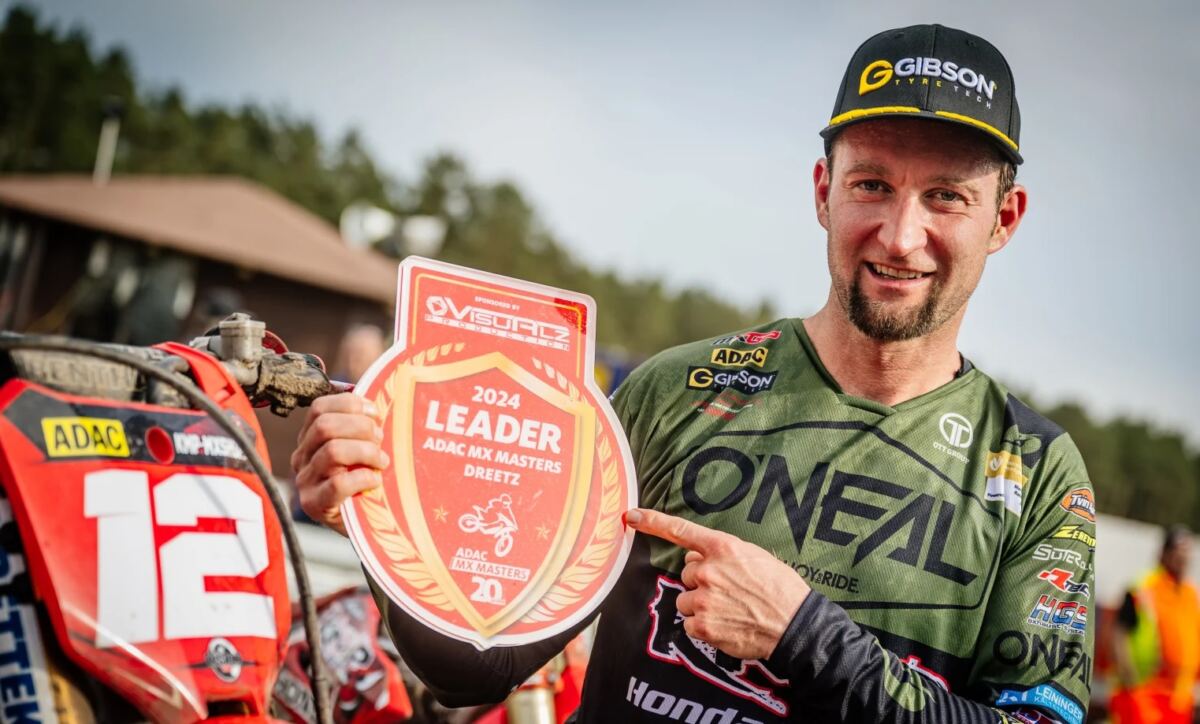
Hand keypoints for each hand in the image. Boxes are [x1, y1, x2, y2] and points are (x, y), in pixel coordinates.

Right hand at [291, 392, 389, 535]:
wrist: (364, 524)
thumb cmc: (365, 481)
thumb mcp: (362, 448)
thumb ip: (364, 425)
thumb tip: (381, 397)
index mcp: (310, 437)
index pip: (319, 407)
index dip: (350, 404)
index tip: (375, 413)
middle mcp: (302, 457)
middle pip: (325, 426)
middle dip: (361, 427)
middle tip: (380, 440)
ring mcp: (305, 481)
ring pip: (333, 451)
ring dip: (366, 452)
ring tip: (382, 461)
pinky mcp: (314, 505)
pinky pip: (338, 484)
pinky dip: (363, 478)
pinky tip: (375, 481)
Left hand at [625, 508, 809, 659]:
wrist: (794, 625)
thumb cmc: (780, 590)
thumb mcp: (755, 557)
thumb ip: (724, 555)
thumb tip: (700, 561)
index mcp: (723, 548)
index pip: (681, 531)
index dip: (653, 522)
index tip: (631, 516)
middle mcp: (708, 570)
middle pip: (688, 574)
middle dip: (703, 582)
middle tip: (730, 591)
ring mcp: (703, 598)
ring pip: (686, 600)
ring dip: (701, 605)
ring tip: (730, 610)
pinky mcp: (702, 625)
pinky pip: (689, 623)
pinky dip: (703, 627)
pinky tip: (726, 625)